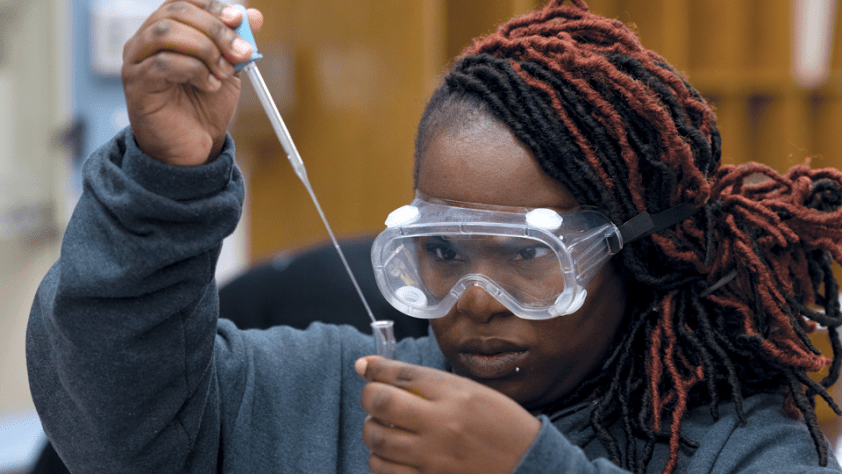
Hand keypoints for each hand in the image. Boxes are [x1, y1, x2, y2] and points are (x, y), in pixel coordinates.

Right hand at [121, 0, 262, 165]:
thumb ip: (237, 42)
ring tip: (223, 72)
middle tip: (241, 51)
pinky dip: (194, 71)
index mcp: (165, 31)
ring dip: (205, 49)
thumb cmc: (204, 107)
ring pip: (166, 34)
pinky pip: (163, 64)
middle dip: (215, 29)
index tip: (239, 19)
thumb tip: (254, 16)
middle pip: (176, 13)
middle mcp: (145, 40)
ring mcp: (136, 61)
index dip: (212, 6)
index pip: (183, 2)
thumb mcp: (227, 69)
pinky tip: (209, 85)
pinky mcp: (137, 84)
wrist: (194, 148)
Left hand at [356, 356, 540, 473]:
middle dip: (369, 396)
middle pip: (380, 402)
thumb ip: (434, 384)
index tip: (365, 366)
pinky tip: (391, 455)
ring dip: (372, 430)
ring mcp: (433, 457)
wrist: (528, 466)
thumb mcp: (475, 393)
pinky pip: (385, 471)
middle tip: (373, 398)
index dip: (375, 368)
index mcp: (455, 395)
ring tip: (383, 428)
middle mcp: (441, 424)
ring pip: (376, 439)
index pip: (402, 374)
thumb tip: (388, 372)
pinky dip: (380, 460)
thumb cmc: (503, 427)